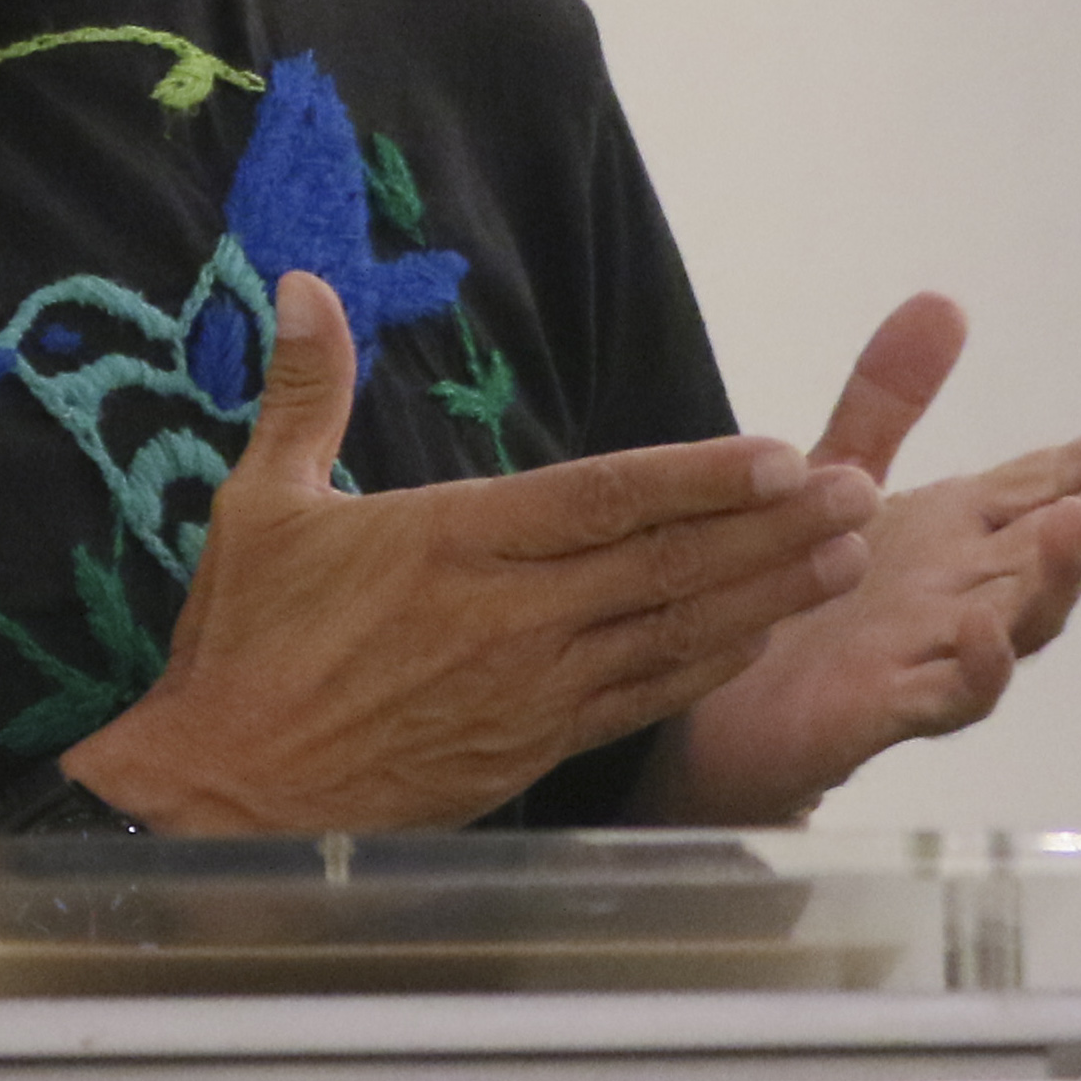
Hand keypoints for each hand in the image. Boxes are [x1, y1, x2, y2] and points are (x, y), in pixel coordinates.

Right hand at [67, 273, 879, 835]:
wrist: (223, 797)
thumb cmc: (243, 648)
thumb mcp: (260, 505)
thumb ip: (306, 392)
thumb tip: (308, 283)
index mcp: (455, 544)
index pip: (603, 500)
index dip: (700, 479)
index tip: (779, 453)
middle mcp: (512, 617)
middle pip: (666, 564)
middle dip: (770, 528)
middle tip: (857, 493)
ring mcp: (531, 689)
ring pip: (674, 633)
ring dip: (766, 594)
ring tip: (844, 555)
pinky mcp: (532, 748)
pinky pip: (645, 698)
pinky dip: (711, 664)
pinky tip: (764, 633)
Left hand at [655, 294, 1080, 824]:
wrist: (718, 712)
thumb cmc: (794, 597)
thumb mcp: (836, 478)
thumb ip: (887, 401)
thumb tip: (944, 299)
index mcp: (957, 533)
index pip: (1049, 484)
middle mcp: (964, 591)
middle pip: (1062, 547)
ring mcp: (935, 652)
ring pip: (1023, 621)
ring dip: (1059, 576)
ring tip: (1080, 519)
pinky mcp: (886, 708)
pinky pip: (948, 695)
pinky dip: (977, 665)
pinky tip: (987, 629)